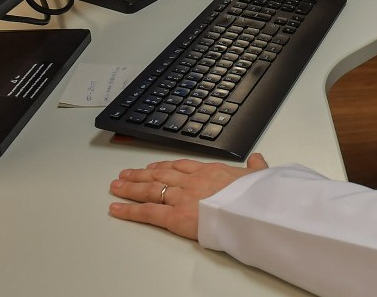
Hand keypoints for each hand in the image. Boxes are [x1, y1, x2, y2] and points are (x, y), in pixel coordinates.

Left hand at [109, 155, 268, 239]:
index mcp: (211, 171)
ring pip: (150, 189)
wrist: (252, 208)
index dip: (165, 166)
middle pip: (160, 175)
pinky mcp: (174, 216)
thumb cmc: (257, 195)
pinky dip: (129, 210)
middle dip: (141, 174)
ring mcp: (181, 197)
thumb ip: (256, 169)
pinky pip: (147, 212)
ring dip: (131, 187)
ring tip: (116, 186)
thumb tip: (258, 159)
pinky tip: (116, 209)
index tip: (154, 166)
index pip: (182, 166)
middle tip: (126, 174)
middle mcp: (192, 181)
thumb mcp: (260, 177)